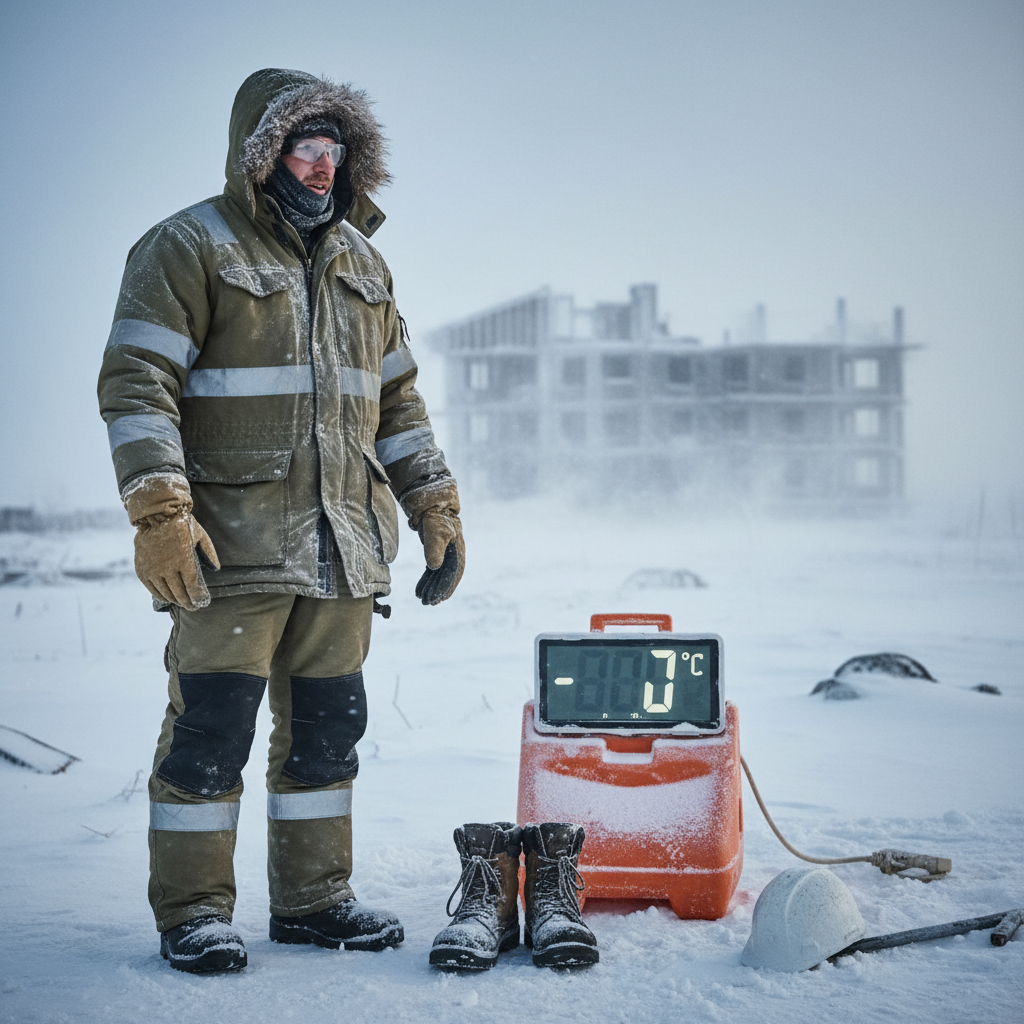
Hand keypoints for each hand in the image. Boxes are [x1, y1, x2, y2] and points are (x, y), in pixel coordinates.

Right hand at [124, 474, 219, 610]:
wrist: (155, 515)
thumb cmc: (182, 524)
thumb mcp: (201, 535)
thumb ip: (209, 552)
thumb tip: (216, 568)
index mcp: (184, 560)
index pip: (194, 587)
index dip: (199, 598)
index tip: (204, 603)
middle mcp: (167, 567)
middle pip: (181, 594)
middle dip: (189, 603)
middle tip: (195, 607)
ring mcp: (153, 570)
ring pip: (167, 593)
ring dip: (177, 601)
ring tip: (184, 603)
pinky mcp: (142, 570)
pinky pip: (153, 589)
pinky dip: (162, 595)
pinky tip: (169, 597)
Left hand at [415, 508, 464, 604]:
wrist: (432, 507)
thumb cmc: (435, 519)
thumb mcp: (435, 533)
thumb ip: (434, 549)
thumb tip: (434, 567)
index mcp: (457, 552)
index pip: (452, 574)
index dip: (445, 587)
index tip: (437, 599)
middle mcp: (454, 556)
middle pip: (446, 578)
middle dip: (438, 591)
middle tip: (428, 603)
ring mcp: (446, 555)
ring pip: (439, 577)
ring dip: (431, 588)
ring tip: (422, 600)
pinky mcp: (437, 554)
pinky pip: (433, 572)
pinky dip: (426, 581)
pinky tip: (418, 591)